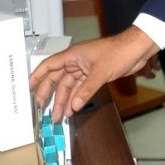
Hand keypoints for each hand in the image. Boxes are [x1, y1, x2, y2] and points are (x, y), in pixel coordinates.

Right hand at [29, 28, 159, 121]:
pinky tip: (72, 108)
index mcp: (73, 55)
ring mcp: (85, 68)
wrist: (136, 50)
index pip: (49, 65)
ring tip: (58, 115)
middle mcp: (76, 61)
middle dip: (49, 94)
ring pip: (69, 86)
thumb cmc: (119, 51)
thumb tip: (74, 105)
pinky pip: (80, 88)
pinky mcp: (94, 74)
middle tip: (43, 108)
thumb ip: (86, 90)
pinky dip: (76, 98)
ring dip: (64, 100)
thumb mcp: (100, 72)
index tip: (28, 87)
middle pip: (57, 78)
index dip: (37, 76)